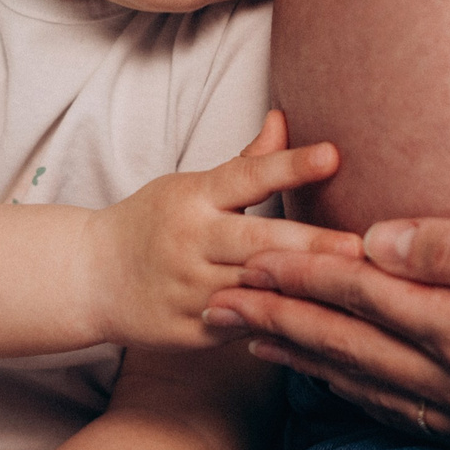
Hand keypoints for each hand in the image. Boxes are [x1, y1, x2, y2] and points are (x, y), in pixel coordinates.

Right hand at [81, 111, 362, 348]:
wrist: (90, 277)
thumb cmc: (154, 223)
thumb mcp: (192, 186)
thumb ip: (246, 162)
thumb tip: (283, 117)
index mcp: (194, 198)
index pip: (247, 177)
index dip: (290, 166)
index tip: (333, 155)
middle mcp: (191, 242)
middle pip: (259, 243)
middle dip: (311, 246)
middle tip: (359, 248)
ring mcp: (188, 290)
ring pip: (255, 292)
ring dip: (304, 292)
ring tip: (358, 290)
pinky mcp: (190, 331)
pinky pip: (244, 328)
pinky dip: (279, 324)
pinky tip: (321, 324)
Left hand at [206, 218, 449, 449]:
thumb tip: (379, 243)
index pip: (363, 300)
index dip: (296, 278)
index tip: (238, 260)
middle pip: (355, 353)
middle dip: (281, 326)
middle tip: (216, 309)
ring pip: (381, 392)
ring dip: (316, 365)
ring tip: (264, 345)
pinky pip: (423, 422)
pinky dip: (374, 403)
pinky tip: (362, 394)